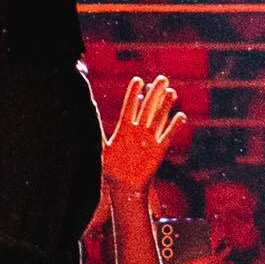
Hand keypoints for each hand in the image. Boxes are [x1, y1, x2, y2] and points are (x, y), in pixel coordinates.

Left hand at [102, 75, 186, 195]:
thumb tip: (83, 120)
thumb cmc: (111, 168)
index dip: (133, 93)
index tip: (138, 79)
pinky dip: (174, 126)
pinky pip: (168, 135)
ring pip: (158, 118)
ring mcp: (149, 138)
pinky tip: (181, 115)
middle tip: (162, 78)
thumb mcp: (102, 149)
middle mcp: (138, 130)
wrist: (125, 185)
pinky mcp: (159, 149)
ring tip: (171, 92)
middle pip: (147, 108)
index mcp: (124, 128)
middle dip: (154, 93)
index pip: (129, 107)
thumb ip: (96, 134)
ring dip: (165, 106)